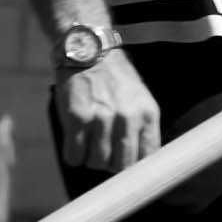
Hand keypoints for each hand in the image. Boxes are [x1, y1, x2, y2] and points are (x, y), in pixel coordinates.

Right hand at [56, 45, 162, 174]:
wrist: (89, 49)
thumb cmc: (114, 79)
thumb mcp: (139, 99)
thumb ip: (142, 128)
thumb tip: (140, 167)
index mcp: (148, 114)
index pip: (148, 159)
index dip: (136, 171)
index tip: (127, 171)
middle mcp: (128, 117)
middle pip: (121, 166)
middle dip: (111, 165)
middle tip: (104, 153)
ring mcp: (102, 118)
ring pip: (96, 162)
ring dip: (90, 158)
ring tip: (88, 142)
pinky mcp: (77, 117)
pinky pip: (74, 155)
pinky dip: (72, 154)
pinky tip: (74, 140)